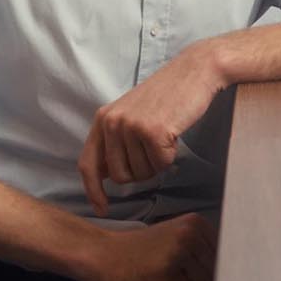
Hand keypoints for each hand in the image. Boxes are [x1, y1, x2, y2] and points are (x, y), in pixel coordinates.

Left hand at [78, 42, 228, 214]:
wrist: (194, 72)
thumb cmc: (166, 96)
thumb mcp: (130, 115)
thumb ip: (114, 141)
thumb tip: (104, 175)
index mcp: (103, 119)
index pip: (87, 164)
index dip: (93, 191)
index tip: (102, 209)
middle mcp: (112, 122)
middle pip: (120, 176)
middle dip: (140, 172)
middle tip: (154, 148)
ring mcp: (131, 126)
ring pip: (142, 173)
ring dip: (157, 162)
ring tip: (164, 134)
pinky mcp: (153, 131)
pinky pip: (162, 165)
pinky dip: (172, 155)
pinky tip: (174, 133)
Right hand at [81, 213, 217, 280]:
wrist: (106, 254)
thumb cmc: (142, 249)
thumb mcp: (176, 237)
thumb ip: (202, 248)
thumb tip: (231, 269)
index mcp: (195, 222)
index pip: (224, 253)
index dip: (209, 264)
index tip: (192, 263)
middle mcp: (189, 233)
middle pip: (214, 270)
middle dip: (196, 277)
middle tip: (172, 268)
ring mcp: (178, 252)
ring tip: (164, 272)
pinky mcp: (166, 272)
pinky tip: (156, 279)